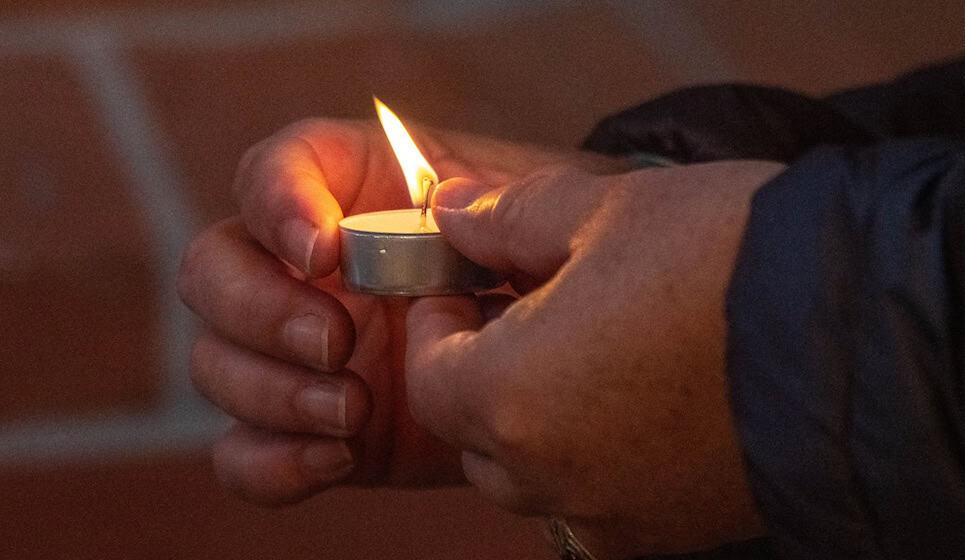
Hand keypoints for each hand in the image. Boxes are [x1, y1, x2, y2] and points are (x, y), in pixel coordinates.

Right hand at [176, 118, 627, 503]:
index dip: (278, 205)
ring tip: (356, 409)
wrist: (552, 342)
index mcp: (345, 192)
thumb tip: (452, 215)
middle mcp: (299, 268)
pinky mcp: (306, 427)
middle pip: (211, 269)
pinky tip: (339, 456)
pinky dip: (272, 463)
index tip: (326, 249)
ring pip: (213, 362)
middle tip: (338, 342)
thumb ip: (492, 204)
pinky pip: (243, 451)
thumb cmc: (529, 258)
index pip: (269, 173)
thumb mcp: (525, 217)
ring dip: (272, 391)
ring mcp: (293, 352)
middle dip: (262, 310)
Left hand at [405, 161, 785, 555]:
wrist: (871, 331)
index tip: (460, 280)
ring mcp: (617, 510)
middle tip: (516, 303)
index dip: (434, 322)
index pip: (428, 378)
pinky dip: (593, 448)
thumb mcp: (605, 210)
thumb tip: (454, 212)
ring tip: (582, 340)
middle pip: (474, 432)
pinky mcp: (676, 525)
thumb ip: (507, 216)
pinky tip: (636, 389)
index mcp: (512, 398)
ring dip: (534, 411)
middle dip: (480, 368)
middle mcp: (552, 476)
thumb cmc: (728, 260)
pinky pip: (600, 494)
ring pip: (534, 470)